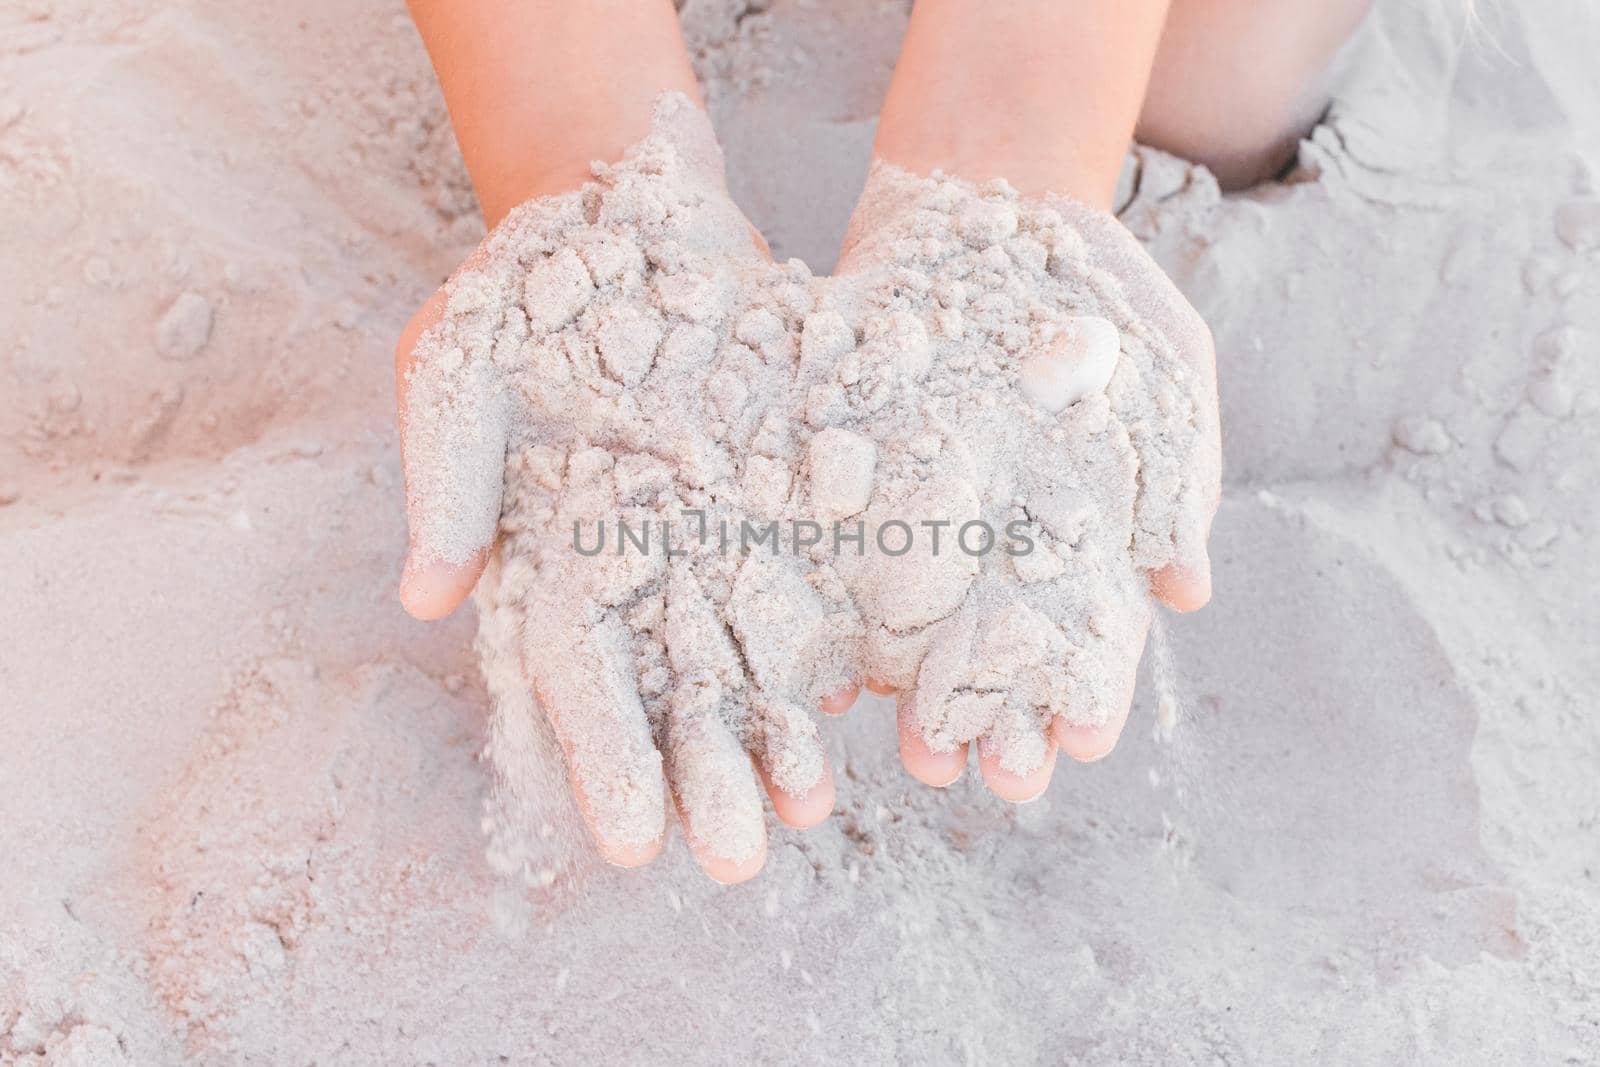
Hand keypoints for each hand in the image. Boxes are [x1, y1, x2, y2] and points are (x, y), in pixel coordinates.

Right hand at [396, 97, 848, 882]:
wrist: (630, 207)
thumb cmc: (525, 283)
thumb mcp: (458, 357)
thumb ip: (448, 472)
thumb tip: (427, 596)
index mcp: (549, 551)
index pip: (573, 676)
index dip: (600, 757)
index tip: (625, 843)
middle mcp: (633, 563)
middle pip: (668, 690)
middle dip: (703, 778)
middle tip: (739, 862)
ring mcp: (707, 533)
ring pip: (742, 656)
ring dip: (772, 739)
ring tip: (808, 816)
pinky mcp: (774, 492)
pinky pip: (802, 583)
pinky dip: (824, 647)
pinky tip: (856, 712)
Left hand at [831, 162, 1219, 800]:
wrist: (979, 191)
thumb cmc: (1090, 280)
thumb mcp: (1162, 359)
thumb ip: (1178, 469)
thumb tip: (1186, 594)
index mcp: (1080, 518)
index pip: (1088, 627)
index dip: (1085, 687)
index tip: (1076, 745)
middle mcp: (998, 529)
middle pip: (1000, 646)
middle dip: (1001, 716)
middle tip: (996, 780)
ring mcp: (923, 507)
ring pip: (923, 625)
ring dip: (925, 692)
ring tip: (923, 755)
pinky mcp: (854, 474)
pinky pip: (847, 562)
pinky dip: (846, 617)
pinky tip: (844, 676)